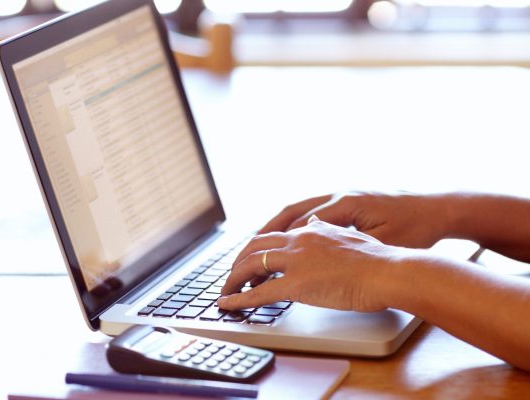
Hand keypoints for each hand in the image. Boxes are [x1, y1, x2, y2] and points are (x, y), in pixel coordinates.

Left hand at [218, 219, 399, 310]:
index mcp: (311, 230)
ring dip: (234, 278)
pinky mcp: (297, 284)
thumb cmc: (378, 260)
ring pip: (251, 265)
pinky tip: (228, 304)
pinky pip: (258, 292)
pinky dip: (238, 299)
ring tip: (226, 290)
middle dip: (239, 261)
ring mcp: (296, 261)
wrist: (388, 271)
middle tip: (232, 274)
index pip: (275, 236)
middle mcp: (299, 241)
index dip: (259, 249)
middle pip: (255, 246)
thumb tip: (316, 222)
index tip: (252, 259)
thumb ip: (328, 230)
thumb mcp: (350, 236)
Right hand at [259, 191, 449, 248]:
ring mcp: (343, 196)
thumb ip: (352, 249)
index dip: (278, 244)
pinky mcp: (348, 201)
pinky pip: (312, 210)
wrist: (440, 207)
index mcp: (347, 204)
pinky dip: (294, 222)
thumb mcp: (385, 242)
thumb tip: (322, 260)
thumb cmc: (417, 226)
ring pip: (299, 208)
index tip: (261, 262)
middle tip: (246, 250)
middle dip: (266, 230)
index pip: (301, 224)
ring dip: (276, 224)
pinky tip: (288, 236)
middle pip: (292, 211)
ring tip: (257, 242)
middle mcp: (340, 196)